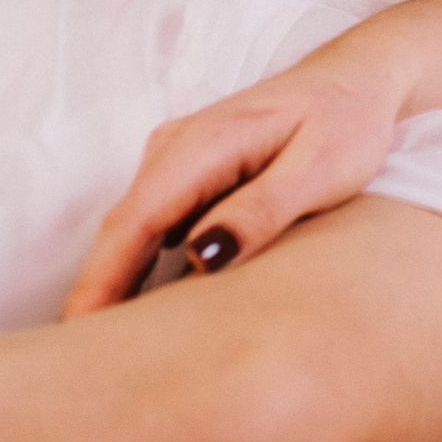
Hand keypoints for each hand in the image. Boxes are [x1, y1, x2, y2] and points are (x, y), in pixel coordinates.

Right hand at [63, 0, 441, 313]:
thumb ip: (262, 211)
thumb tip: (198, 258)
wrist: (361, 78)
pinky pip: (151, 220)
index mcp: (206, 141)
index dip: (101, 280)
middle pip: (122, 227)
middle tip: (83, 363)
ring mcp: (179, 153)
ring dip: (113, 279)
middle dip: (96, 291)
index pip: (133, 220)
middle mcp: (178, 143)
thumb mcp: (322, 169)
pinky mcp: (189, 167)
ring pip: (132, 226)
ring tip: (107, 349)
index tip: (80, 335)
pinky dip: (137, 261)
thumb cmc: (350, 122)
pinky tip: (140, 307)